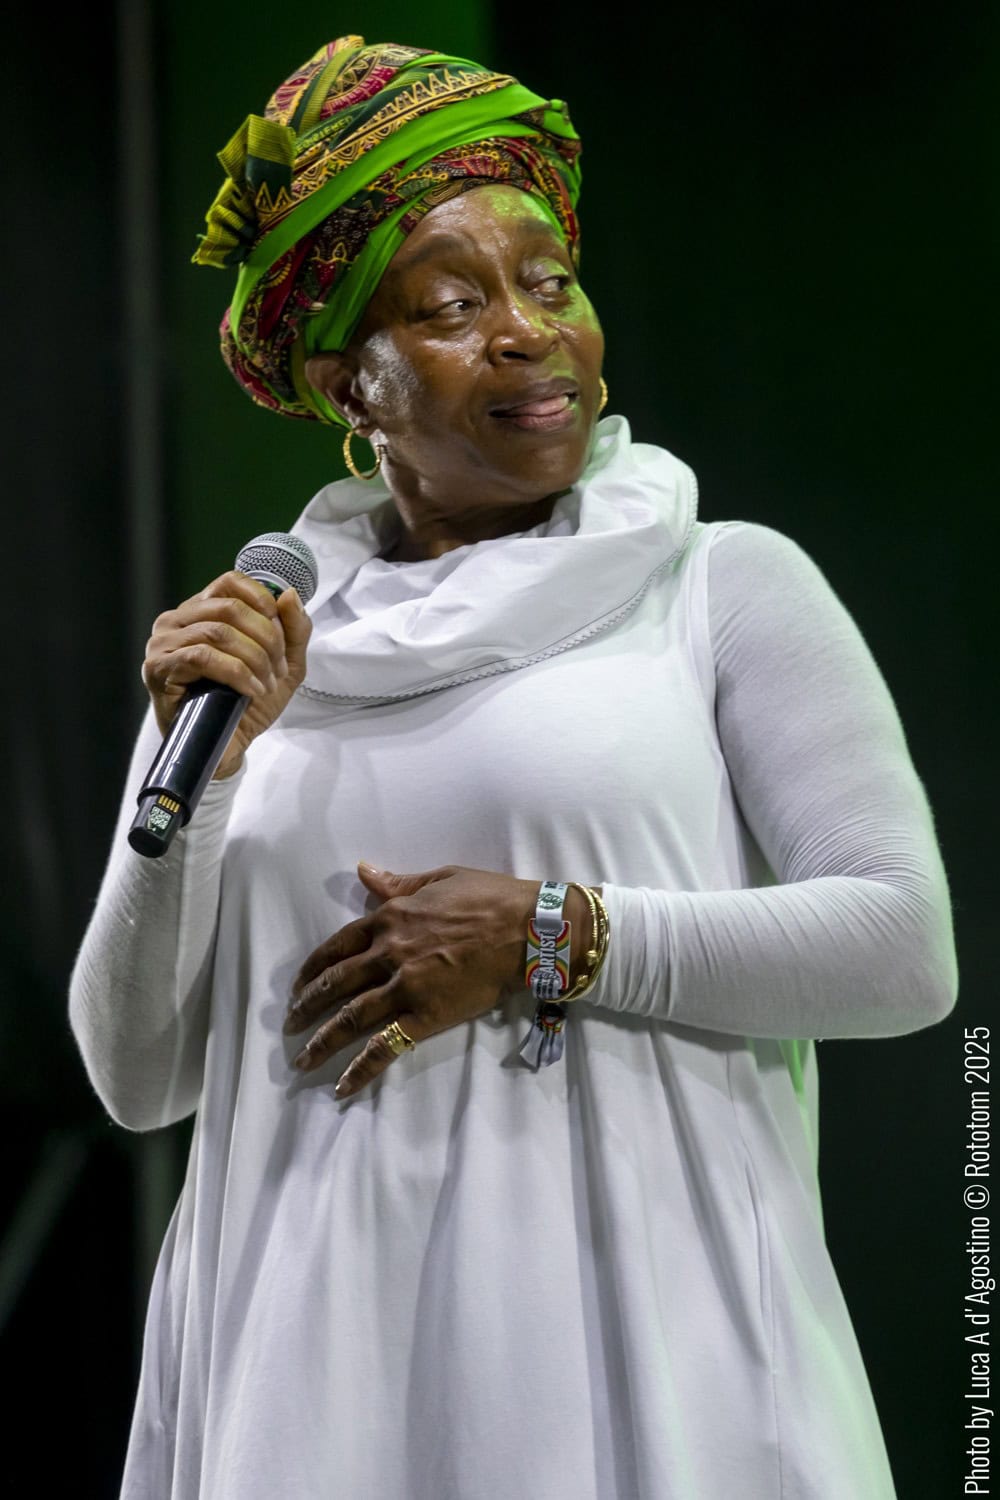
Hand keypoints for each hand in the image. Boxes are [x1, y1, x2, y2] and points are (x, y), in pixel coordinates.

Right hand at [142, 570, 311, 778]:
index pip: (231, 581)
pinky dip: (236, 673)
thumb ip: (293, 629)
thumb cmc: (249, 703)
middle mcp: (177, 620)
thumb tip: (289, 594)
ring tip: (266, 684)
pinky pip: (202, 657)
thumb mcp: (285, 663)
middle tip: (278, 669)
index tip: (281, 637)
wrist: (228, 746)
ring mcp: (163, 643)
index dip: (263, 602)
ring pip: (218, 632)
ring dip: (254, 659)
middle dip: (265, 638)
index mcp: (202, 610)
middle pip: (229, 607)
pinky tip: (250, 691)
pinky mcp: (158, 668)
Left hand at [285, 863, 538, 1096]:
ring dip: (321, 1041)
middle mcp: (388, 953)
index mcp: (389, 918)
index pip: (336, 946)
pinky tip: (341, 1086)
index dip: (313, 969)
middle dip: (307, 1006)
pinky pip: (386, 1045)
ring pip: (351, 1017)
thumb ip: (397, 883)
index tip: (298, 985)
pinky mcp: (426, 1016)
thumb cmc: (489, 897)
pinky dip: (360, 1068)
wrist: (528, 928)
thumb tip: (362, 871)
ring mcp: (405, 986)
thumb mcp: (439, 878)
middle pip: (335, 984)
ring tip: (301, 1060)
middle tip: (289, 1024)